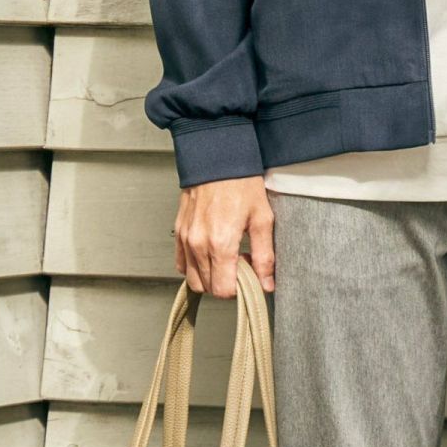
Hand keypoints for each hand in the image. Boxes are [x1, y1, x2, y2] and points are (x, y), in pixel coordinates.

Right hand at [173, 176, 275, 297]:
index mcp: (220, 244)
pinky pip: (181, 264)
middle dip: (225, 282)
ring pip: (193, 279)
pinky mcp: (179, 232)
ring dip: (210, 276)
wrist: (217, 156)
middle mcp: (198, 244)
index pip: (223, 290)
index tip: (248, 273)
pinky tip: (210, 254)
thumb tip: (267, 284)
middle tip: (240, 262)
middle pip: (208, 287)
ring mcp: (185, 238)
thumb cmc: (240, 182)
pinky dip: (194, 267)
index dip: (238, 288)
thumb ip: (264, 256)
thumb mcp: (262, 219)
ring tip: (225, 258)